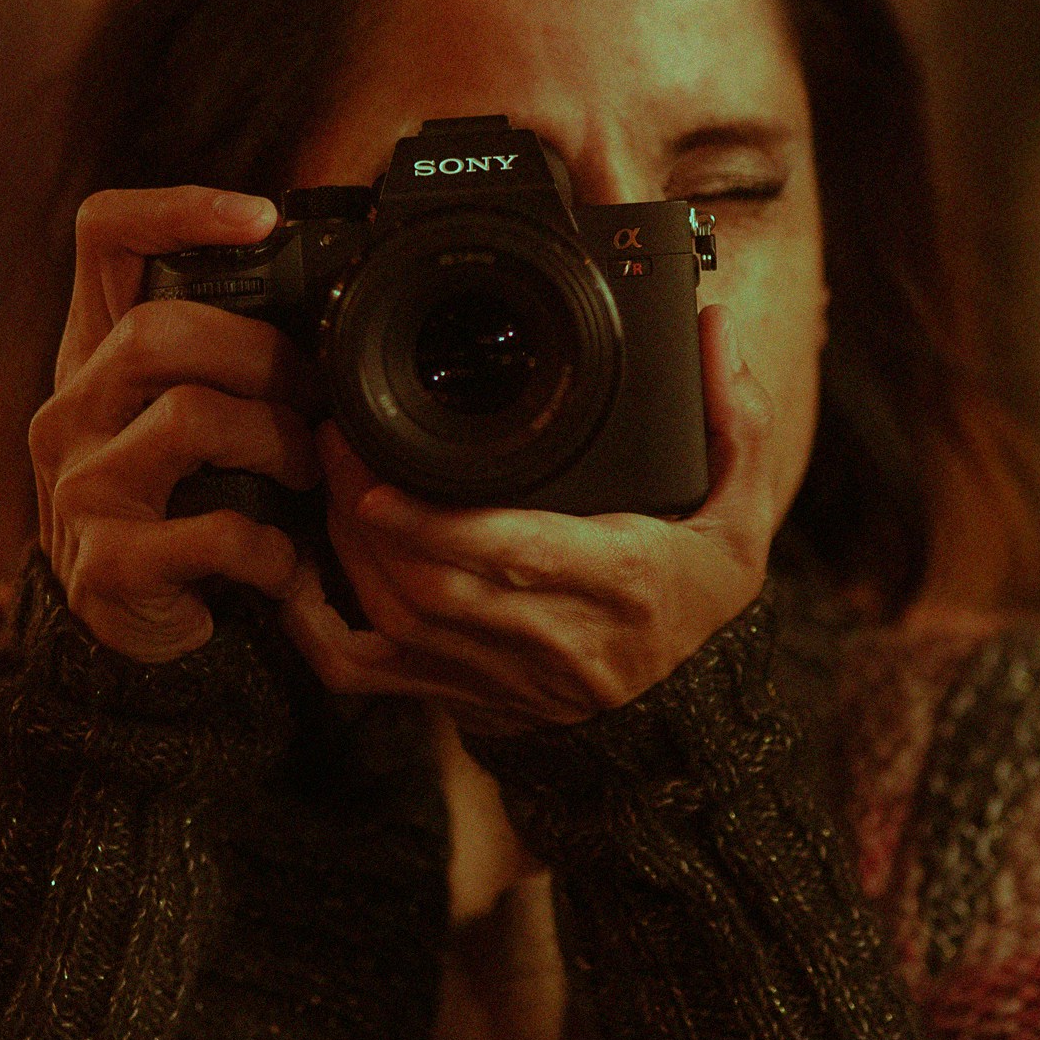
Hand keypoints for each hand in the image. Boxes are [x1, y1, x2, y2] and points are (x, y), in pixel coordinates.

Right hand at [27, 185, 322, 660]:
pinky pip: (215, 529)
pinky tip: (285, 562)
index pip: (103, 237)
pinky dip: (272, 547)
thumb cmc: (184, 510)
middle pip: (156, 328)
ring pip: (189, 417)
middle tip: (314, 395)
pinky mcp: (106, 566)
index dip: (177, 208)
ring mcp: (78, 487)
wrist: (136, 644)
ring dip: (277, 442)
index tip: (262, 218)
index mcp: (92, 356)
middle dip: (261, 354)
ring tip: (307, 472)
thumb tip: (334, 298)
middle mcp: (68, 409)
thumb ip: (227, 357)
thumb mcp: (190, 422)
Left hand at [276, 301, 774, 735]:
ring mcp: (503, 678)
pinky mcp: (462, 698)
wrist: (681, 714)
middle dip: (365, 517)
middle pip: (434, 588)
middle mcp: (558, 640)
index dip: (437, 526)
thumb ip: (738, 420)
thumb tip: (713, 325)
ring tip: (325, 479)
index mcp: (623, 582)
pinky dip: (319, 632)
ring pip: (396, 623)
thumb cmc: (695, 595)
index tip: (377, 482)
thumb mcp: (741, 514)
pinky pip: (370, 676)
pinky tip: (297, 581)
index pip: (517, 556)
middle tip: (330, 440)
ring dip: (344, 554)